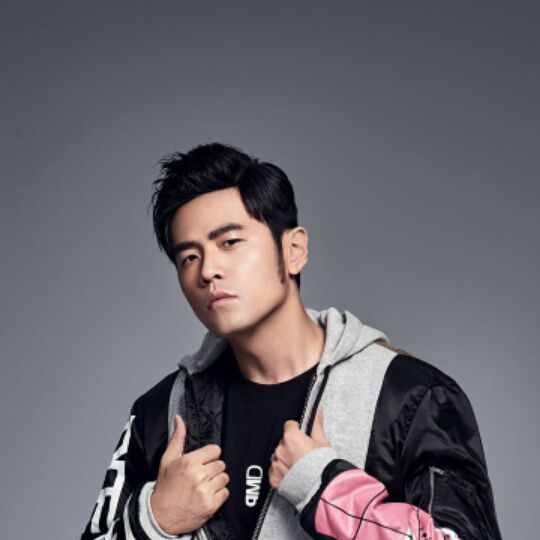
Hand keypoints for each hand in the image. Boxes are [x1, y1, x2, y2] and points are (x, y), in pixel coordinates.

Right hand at [150, 415, 229, 534]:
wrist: (160, 516)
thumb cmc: (165, 487)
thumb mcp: (167, 460)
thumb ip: (177, 438)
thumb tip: (179, 419)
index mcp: (189, 462)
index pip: (215, 450)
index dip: (210, 456)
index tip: (204, 462)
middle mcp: (199, 475)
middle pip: (221, 464)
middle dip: (213, 469)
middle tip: (202, 476)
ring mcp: (205, 491)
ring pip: (224, 478)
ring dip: (217, 482)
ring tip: (204, 486)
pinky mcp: (211, 505)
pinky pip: (225, 493)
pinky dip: (218, 495)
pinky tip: (207, 496)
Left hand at [268, 405, 330, 488]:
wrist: (321, 488)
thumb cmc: (323, 465)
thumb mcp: (322, 442)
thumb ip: (316, 424)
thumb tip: (318, 409)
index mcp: (291, 437)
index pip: (289, 425)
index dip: (296, 430)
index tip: (302, 436)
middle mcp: (280, 449)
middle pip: (283, 442)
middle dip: (291, 445)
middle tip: (302, 454)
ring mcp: (276, 464)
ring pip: (278, 456)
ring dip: (285, 458)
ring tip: (298, 466)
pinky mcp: (273, 479)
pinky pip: (274, 470)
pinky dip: (281, 471)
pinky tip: (292, 475)